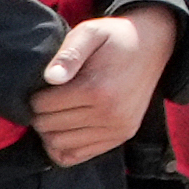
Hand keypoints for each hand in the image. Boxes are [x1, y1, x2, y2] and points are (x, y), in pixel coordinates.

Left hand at [33, 3, 176, 161]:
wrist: (153, 46)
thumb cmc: (115, 38)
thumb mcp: (90, 33)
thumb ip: (69, 54)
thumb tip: (50, 78)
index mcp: (98, 90)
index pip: (43, 106)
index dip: (35, 96)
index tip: (43, 87)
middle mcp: (110, 114)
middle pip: (49, 127)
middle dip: (40, 114)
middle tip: (47, 100)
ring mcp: (117, 129)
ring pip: (60, 145)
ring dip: (50, 131)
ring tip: (56, 113)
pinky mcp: (122, 136)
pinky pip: (79, 156)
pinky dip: (64, 147)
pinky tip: (66, 129)